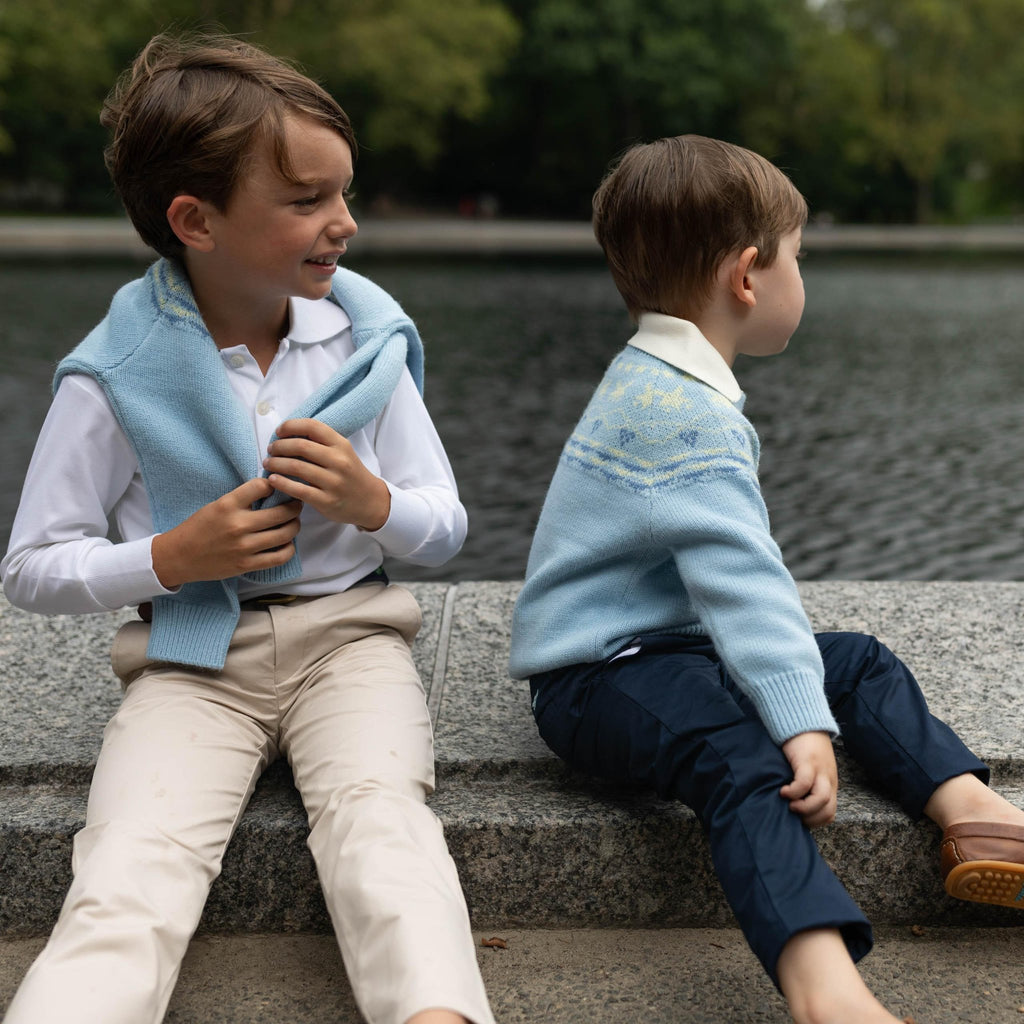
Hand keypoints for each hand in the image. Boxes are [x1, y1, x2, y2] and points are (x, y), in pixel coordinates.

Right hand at [152, 477, 301, 587]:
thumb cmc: (199, 528)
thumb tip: (272, 490)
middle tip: (296, 504)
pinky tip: (286, 543)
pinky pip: (280, 557)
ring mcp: (244, 547)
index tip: (277, 487)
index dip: (274, 484)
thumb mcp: (217, 505)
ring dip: (294, 526)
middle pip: (282, 512)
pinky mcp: (247, 564)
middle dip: (295, 506)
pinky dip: (289, 548)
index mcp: (228, 505)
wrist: (179, 556)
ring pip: (285, 533)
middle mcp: (238, 525)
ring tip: (293, 522)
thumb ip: (242, 499)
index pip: (262, 486)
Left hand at [263, 418, 390, 530]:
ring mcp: (333, 482)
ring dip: (276, 464)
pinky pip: (298, 490)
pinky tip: (272, 480)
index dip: (290, 426)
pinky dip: (281, 483)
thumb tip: (288, 434)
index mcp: (341, 445)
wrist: (370, 501)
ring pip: (297, 468)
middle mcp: (339, 461)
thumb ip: (321, 442)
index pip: (312, 426)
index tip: (278, 432)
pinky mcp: (327, 501)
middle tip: (270, 450)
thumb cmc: (350, 474)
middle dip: (279, 446)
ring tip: (268, 464)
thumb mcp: (343, 452)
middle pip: (301, 446)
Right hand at [780, 731, 837, 827]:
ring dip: (804, 808)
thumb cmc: (804, 746)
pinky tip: (783, 791)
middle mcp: (828, 779)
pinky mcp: (807, 762)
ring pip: (821, 799)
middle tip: (795, 815)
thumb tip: (795, 803)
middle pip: (828, 809)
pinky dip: (793, 792)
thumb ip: (809, 783)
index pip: (830, 812)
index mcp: (829, 783)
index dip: (815, 821)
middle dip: (810, 818)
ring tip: (790, 804)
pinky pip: (804, 783)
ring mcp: (820, 770)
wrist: (803, 721)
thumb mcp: (811, 768)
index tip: (800, 820)